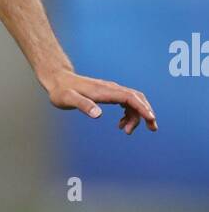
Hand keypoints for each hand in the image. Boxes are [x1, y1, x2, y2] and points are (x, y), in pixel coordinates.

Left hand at [40, 68, 156, 133]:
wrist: (58, 80)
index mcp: (104, 91)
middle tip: (152, 129)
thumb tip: (98, 114)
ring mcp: (110, 90)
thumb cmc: (61, 91)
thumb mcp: (68, 99)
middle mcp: (110, 88)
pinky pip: (126, 102)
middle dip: (146, 112)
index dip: (142, 108)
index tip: (151, 119)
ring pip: (132, 101)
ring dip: (136, 116)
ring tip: (126, 131)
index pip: (129, 97)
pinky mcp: (108, 93)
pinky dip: (129, 113)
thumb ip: (83, 105)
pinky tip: (121, 124)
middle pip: (136, 98)